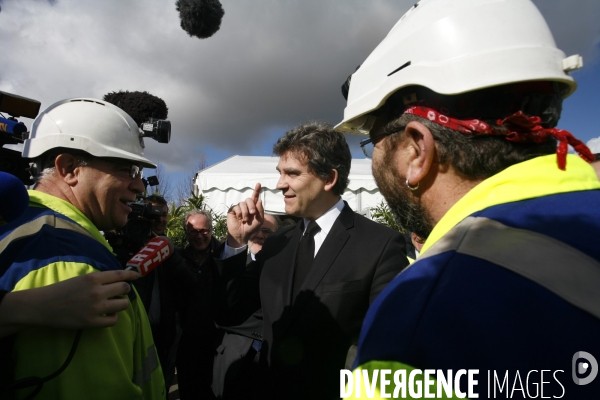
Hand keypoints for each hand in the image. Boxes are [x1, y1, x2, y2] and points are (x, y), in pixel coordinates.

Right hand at [0, 270, 139, 337]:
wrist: (43, 306)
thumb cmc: (61, 290)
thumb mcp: (80, 279)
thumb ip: (98, 279)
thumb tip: (116, 281)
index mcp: (93, 278)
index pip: (120, 274)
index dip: (132, 275)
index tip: (138, 276)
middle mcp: (97, 291)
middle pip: (124, 288)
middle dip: (124, 290)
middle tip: (119, 292)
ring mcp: (96, 307)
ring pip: (123, 304)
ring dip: (121, 304)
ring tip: (113, 304)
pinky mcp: (92, 322)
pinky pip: (113, 320)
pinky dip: (113, 317)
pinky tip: (107, 315)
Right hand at [226, 183, 263, 247]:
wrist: (242, 234)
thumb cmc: (251, 228)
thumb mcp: (259, 220)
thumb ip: (260, 210)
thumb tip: (259, 200)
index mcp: (253, 207)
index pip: (255, 197)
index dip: (257, 190)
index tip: (259, 184)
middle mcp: (246, 206)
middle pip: (249, 199)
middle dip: (252, 206)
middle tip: (253, 214)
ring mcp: (239, 207)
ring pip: (243, 203)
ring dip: (245, 212)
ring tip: (245, 220)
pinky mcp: (233, 210)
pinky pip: (237, 207)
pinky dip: (240, 213)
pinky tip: (239, 218)